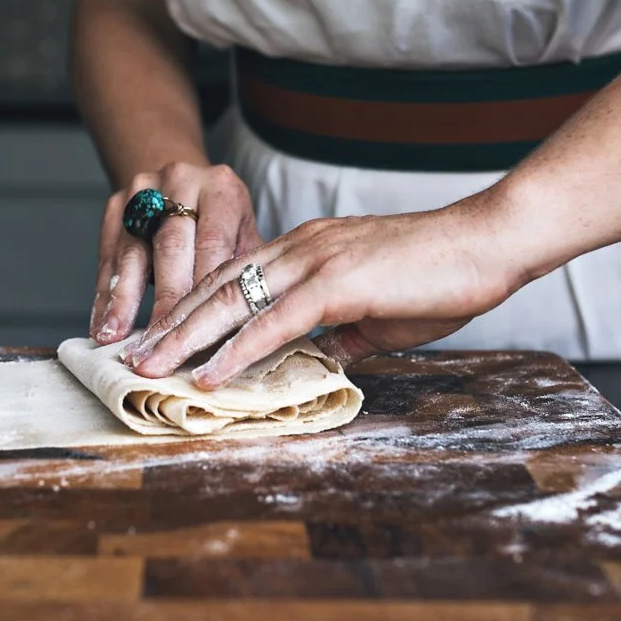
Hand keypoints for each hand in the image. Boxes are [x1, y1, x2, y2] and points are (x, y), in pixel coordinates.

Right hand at [90, 162, 262, 344]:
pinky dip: (104, 294)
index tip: (198, 329)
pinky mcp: (115, 207)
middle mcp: (180, 182)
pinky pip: (107, 256)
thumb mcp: (245, 233)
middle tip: (160, 344)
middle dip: (164, 301)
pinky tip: (102, 325)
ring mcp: (142, 192)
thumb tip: (246, 324)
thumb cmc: (222, 221)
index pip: (212, 241)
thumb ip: (244, 270)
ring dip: (122, 300)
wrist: (185, 182)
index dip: (202, 286)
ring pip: (131, 251)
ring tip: (115, 337)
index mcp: (221, 189)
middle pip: (170, 247)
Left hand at [120, 193, 526, 387]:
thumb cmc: (440, 278)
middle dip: (169, 324)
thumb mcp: (375, 312)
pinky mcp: (338, 283)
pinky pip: (275, 322)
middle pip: (217, 287)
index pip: (231, 277)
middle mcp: (300, 248)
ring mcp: (316, 260)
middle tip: (132, 356)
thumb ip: (337, 334)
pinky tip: (210, 375)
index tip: (160, 336)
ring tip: (149, 368)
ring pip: (233, 302)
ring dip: (186, 339)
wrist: (489, 245)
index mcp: (305, 249)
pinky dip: (238, 351)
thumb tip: (312, 362)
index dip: (190, 307)